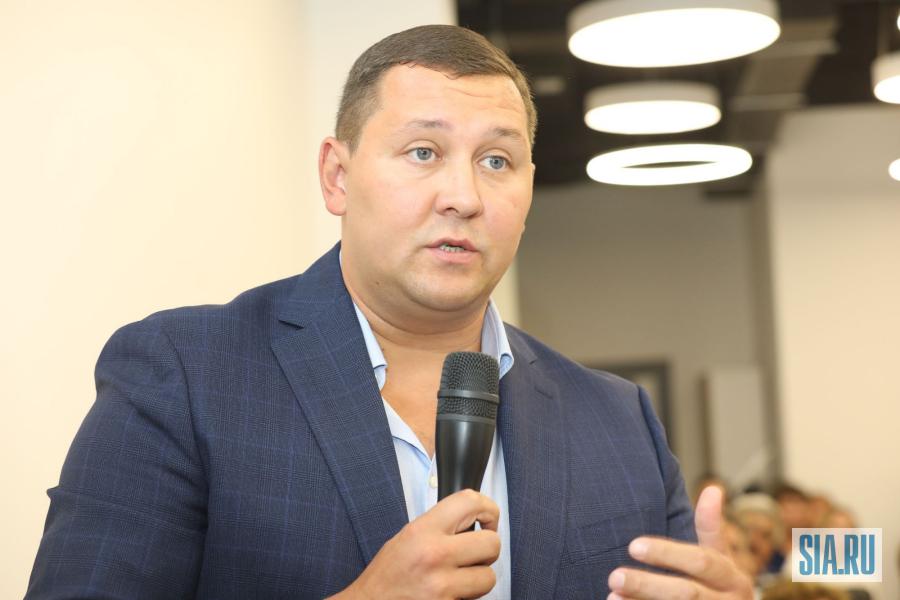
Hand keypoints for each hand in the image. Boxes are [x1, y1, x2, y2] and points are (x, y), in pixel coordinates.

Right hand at [332, 489, 500, 599]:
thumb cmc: (385, 577)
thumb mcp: (406, 538)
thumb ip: (438, 526)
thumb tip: (471, 520)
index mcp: (422, 531)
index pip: (469, 502)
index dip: (488, 508)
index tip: (489, 518)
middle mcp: (434, 556)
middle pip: (491, 543)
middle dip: (487, 550)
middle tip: (473, 554)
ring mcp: (443, 586)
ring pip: (489, 577)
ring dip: (478, 579)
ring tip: (458, 579)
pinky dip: (466, 597)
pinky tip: (449, 594)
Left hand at [607, 485, 753, 599]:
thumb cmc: (720, 587)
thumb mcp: (722, 559)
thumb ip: (711, 528)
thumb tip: (713, 489)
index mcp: (732, 578)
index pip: (700, 562)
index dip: (667, 553)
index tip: (633, 546)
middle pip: (685, 593)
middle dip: (647, 585)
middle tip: (614, 575)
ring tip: (611, 596)